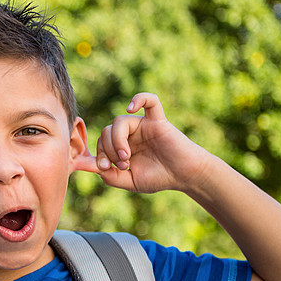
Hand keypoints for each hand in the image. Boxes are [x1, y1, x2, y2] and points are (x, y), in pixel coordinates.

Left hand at [84, 93, 209, 193]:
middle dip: (109, 150)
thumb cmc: (159, 178)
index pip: (102, 142)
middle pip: (107, 131)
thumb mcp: (130, 181)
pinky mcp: (158, 121)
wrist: (185, 176)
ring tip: (126, 157)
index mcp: (122, 145)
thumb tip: (95, 167)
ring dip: (117, 140)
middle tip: (123, 165)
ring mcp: (143, 125)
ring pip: (119, 121)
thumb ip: (111, 176)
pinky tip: (131, 108)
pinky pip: (150, 101)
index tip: (106, 168)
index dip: (99, 154)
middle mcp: (130, 133)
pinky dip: (140, 98)